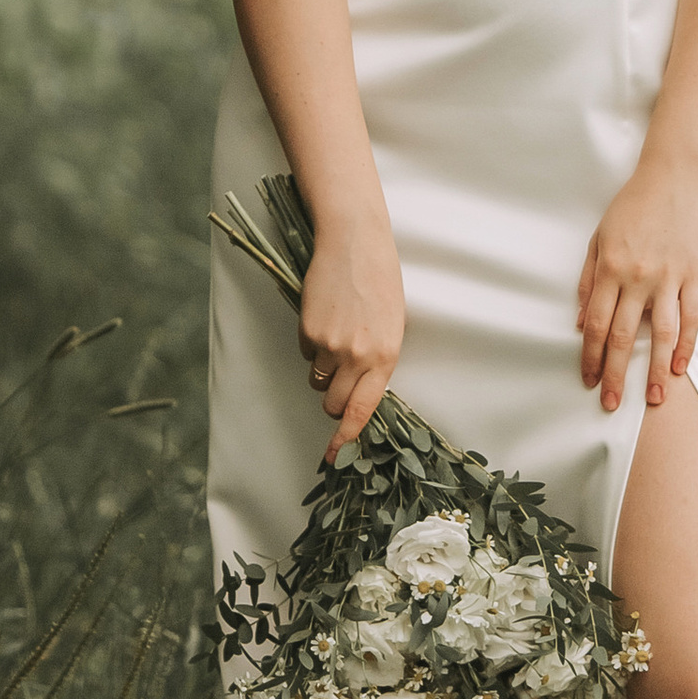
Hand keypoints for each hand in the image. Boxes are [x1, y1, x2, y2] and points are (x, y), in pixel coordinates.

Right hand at [300, 223, 406, 464]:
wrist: (354, 242)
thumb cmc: (380, 280)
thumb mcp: (392, 324)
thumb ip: (378, 359)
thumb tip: (362, 389)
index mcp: (386, 356)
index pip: (364, 409)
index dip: (347, 438)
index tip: (336, 456)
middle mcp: (358, 356)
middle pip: (333, 403)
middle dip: (332, 400)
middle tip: (338, 378)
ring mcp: (331, 344)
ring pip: (317, 379)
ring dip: (322, 369)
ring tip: (336, 335)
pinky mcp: (308, 330)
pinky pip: (305, 352)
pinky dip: (311, 342)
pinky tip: (325, 316)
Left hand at [577, 158, 697, 414]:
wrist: (672, 178)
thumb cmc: (632, 206)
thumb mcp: (599, 238)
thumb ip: (589, 280)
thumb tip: (583, 322)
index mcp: (611, 269)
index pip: (598, 325)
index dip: (592, 357)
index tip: (589, 380)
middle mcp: (639, 277)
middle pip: (626, 337)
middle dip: (617, 375)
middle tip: (611, 403)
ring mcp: (670, 277)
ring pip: (662, 334)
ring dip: (657, 370)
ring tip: (655, 399)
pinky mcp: (694, 274)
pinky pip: (692, 316)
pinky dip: (687, 344)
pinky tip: (681, 366)